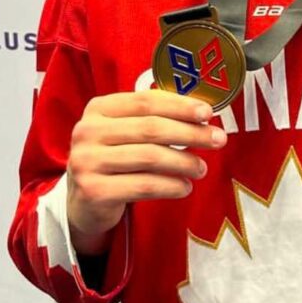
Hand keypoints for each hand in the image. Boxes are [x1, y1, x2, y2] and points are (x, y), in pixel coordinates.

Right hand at [66, 90, 226, 252]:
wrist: (84, 201)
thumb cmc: (115, 159)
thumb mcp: (125, 132)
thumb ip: (153, 118)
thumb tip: (202, 115)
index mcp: (98, 108)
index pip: (146, 100)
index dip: (180, 105)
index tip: (208, 113)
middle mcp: (87, 131)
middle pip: (151, 128)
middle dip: (190, 133)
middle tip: (217, 140)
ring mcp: (86, 162)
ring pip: (150, 157)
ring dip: (184, 162)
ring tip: (201, 168)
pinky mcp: (93, 191)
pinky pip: (144, 186)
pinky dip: (170, 186)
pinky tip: (185, 187)